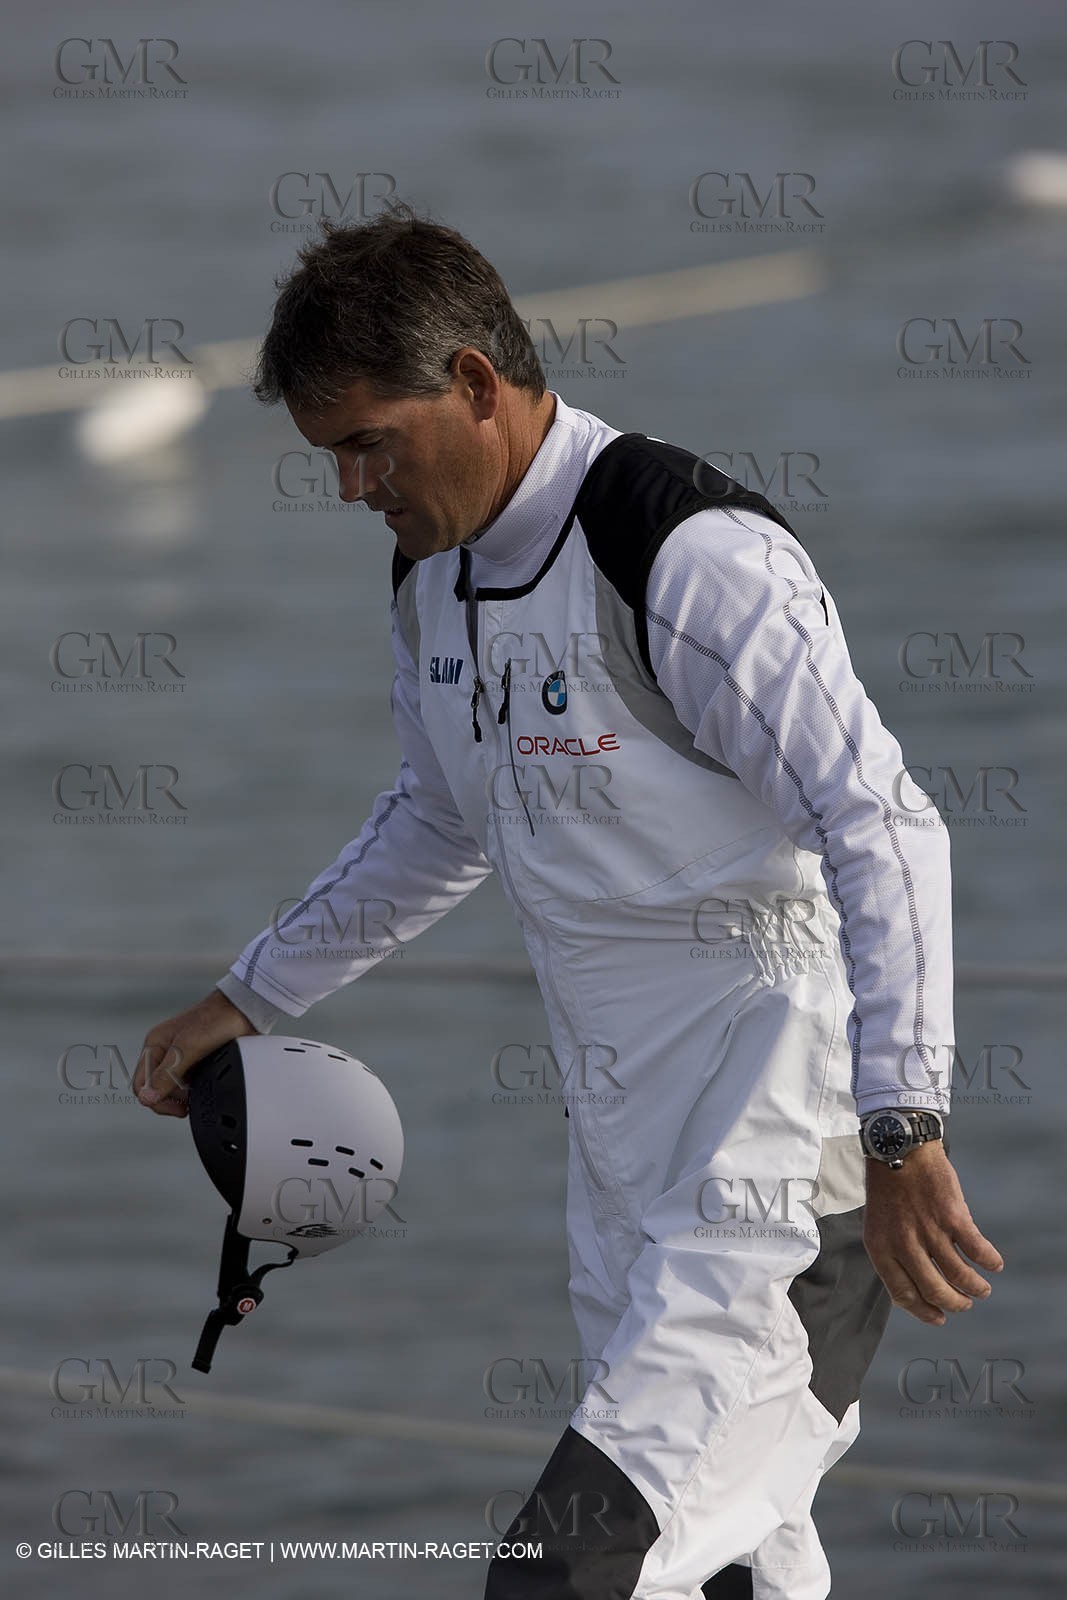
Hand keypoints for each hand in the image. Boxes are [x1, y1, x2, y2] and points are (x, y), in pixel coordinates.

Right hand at [133, 989, 257, 1117]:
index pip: (141, 1084)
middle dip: (170, 1100)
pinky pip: (186, 1082)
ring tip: (198, 1093)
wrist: (243, 1010)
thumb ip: (167, 1073)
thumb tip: (147, 1097)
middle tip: (189, 1104)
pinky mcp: (195, 1060)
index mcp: (154, 1044)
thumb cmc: (215, 1020)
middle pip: (154, 1088)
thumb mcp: (188, 1048)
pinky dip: (193, 1089)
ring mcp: (179, 1056)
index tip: (178, 1108)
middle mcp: (163, 1051)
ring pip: (171, 1087)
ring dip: (182, 1096)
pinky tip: (204, 1086)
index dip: (156, 1101)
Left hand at [863, 1141, 1002, 1324]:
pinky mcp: (952, 1216)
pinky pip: (977, 1250)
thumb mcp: (877, 1225)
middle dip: (954, 1304)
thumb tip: (913, 1290)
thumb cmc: (888, 1187)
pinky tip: (994, 1264)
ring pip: (959, 1275)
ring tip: (982, 1289)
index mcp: (880, 1248)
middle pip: (934, 1290)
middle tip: (964, 1304)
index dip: (924, 1312)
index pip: (903, 1295)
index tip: (939, 1318)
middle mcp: (903, 1244)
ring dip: (975, 1287)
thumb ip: (892, 1255)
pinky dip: (989, 1261)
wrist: (898, 1148)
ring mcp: (929, 1230)